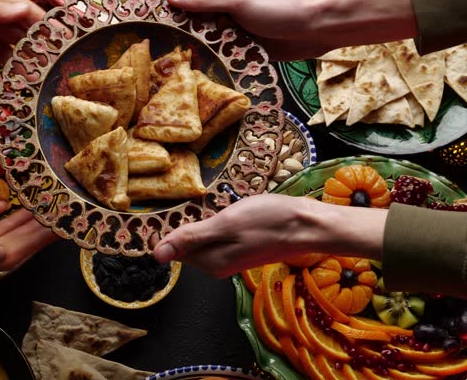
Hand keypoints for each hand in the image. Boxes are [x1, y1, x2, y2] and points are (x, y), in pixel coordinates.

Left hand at [152, 194, 385, 277]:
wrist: (309, 224)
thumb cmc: (269, 221)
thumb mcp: (225, 224)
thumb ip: (190, 239)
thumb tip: (156, 255)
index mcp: (209, 262)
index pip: (174, 247)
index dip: (167, 227)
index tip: (163, 209)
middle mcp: (218, 265)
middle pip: (188, 243)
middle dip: (185, 224)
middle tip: (191, 200)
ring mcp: (232, 257)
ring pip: (204, 238)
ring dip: (202, 220)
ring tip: (209, 202)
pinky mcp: (244, 248)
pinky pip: (220, 235)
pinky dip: (218, 222)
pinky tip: (228, 209)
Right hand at [157, 0, 416, 61]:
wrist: (319, 27)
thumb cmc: (283, 7)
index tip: (130, 6)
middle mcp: (220, 5)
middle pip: (183, 10)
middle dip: (161, 21)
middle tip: (136, 41)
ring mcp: (229, 27)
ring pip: (196, 34)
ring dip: (180, 43)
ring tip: (155, 61)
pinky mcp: (239, 47)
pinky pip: (214, 52)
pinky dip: (200, 59)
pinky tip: (186, 72)